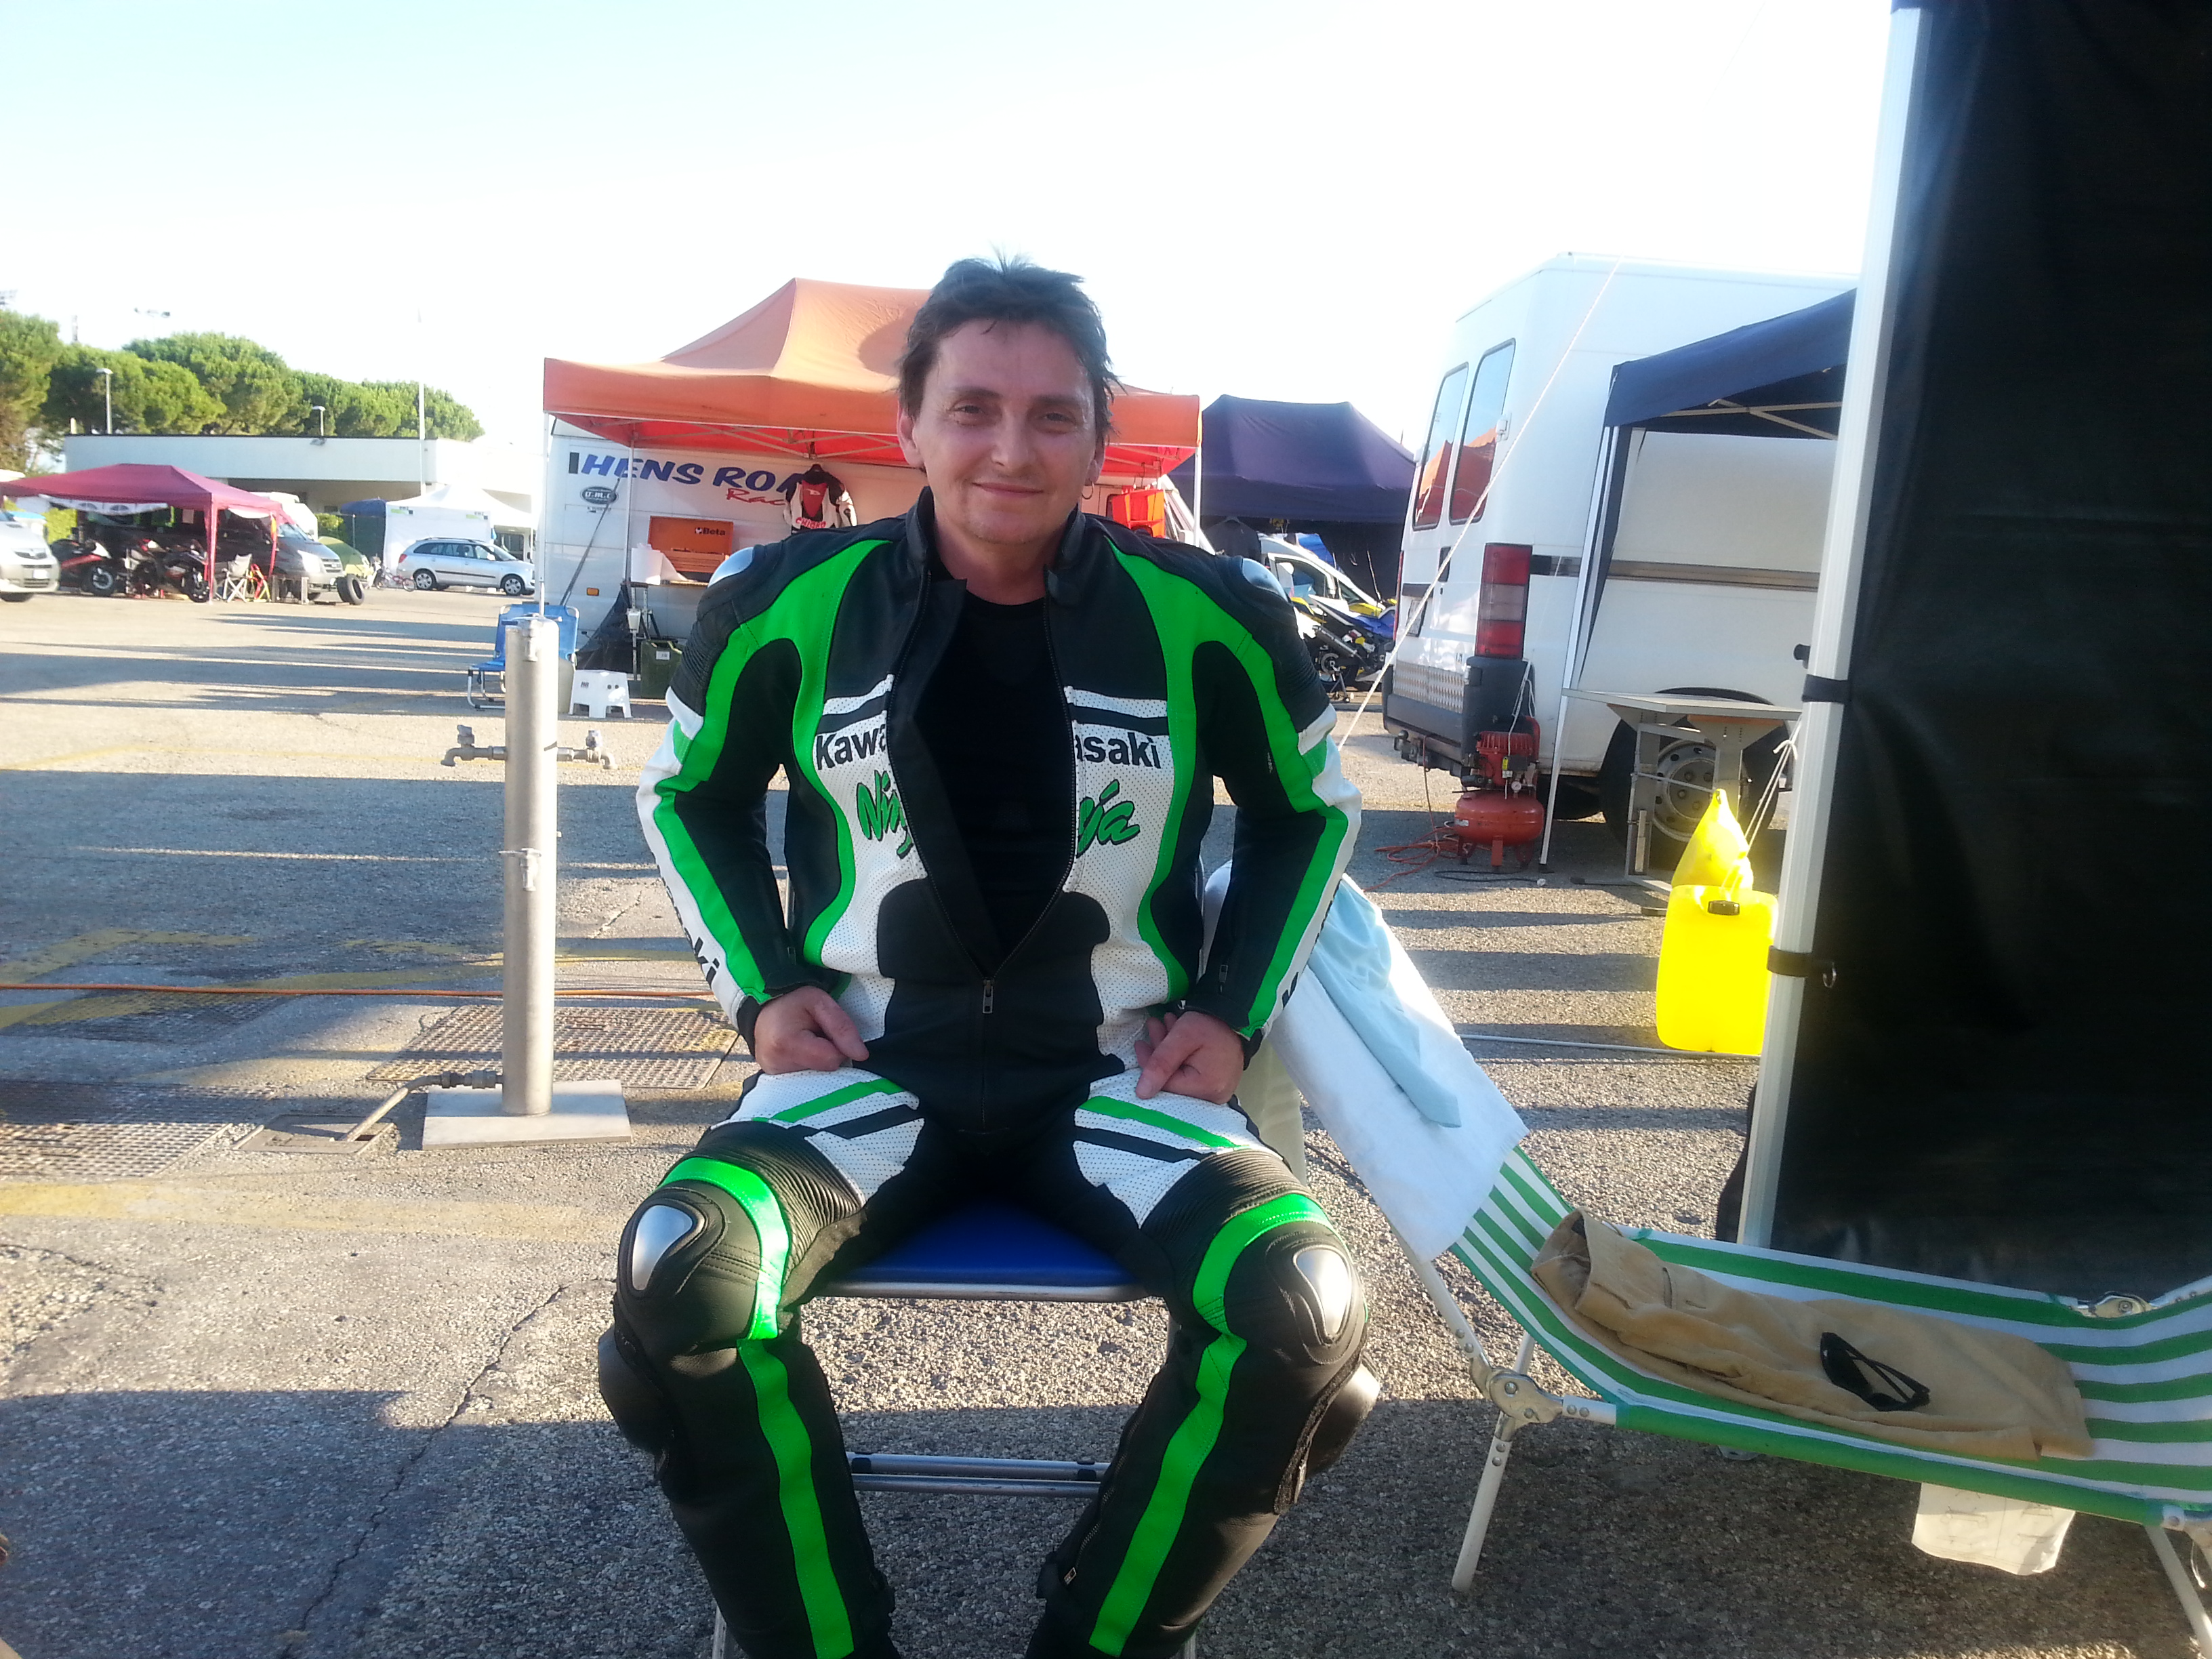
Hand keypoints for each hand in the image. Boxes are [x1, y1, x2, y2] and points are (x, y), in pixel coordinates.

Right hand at [751, 986, 868, 1073]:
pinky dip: (809, 1068)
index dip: (838, 1046)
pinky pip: (806, 1080)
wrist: (764, 1008)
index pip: (833, 1059)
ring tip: (806, 1043)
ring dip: (818, 1061)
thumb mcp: (820, 1002)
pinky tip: (801, 1054)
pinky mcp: (774, 1081)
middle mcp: (776, 1065)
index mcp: (786, 1044)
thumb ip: (842, 1027)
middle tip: (815, 1036)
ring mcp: (773, 1075)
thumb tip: (862, 1055)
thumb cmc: (793, 1002)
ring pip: (818, 1077)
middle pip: (825, 1071)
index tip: (827, 1032)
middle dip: (828, 1054)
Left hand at [1134, 1009, 1243, 1102]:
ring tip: (1162, 1027)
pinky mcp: (1215, 1087)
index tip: (1140, 1044)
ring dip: (1167, 1054)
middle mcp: (1214, 1097)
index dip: (1149, 1065)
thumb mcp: (1182, 1037)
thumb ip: (1161, 1063)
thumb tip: (1141, 1093)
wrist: (1235, 1018)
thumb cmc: (1211, 1025)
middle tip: (1153, 1028)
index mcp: (1207, 1088)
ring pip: (1179, 1079)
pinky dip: (1178, 1059)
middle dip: (1158, 1056)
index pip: (1166, 1084)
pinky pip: (1189, 1077)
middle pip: (1172, 1083)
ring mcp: (1216, 1094)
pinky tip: (1172, 1040)